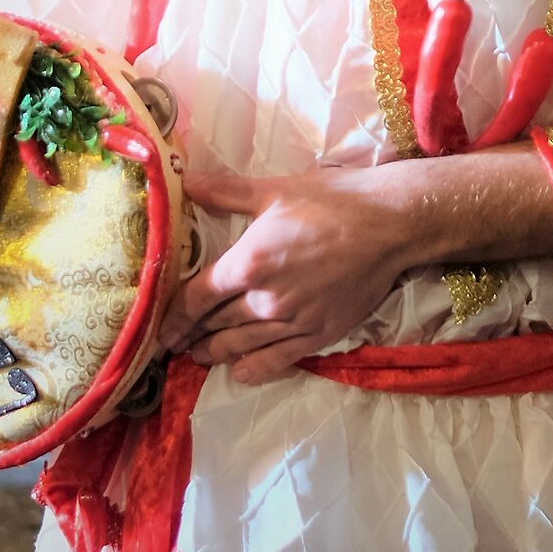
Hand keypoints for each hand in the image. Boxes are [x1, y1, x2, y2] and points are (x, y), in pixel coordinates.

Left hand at [160, 164, 418, 385]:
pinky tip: (239, 372)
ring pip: (241, 345)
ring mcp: (292, 321)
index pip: (197, 297)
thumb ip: (227, 192)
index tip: (163, 327)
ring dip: (215, 353)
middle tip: (176, 344)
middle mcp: (264, 299)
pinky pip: (278, 359)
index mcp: (248, 262)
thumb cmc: (332, 202)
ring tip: (200, 356)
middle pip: (215, 324)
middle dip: (192, 335)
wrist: (389, 225)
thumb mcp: (275, 191)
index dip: (175, 315)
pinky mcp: (319, 334)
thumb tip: (187, 180)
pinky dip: (253, 368)